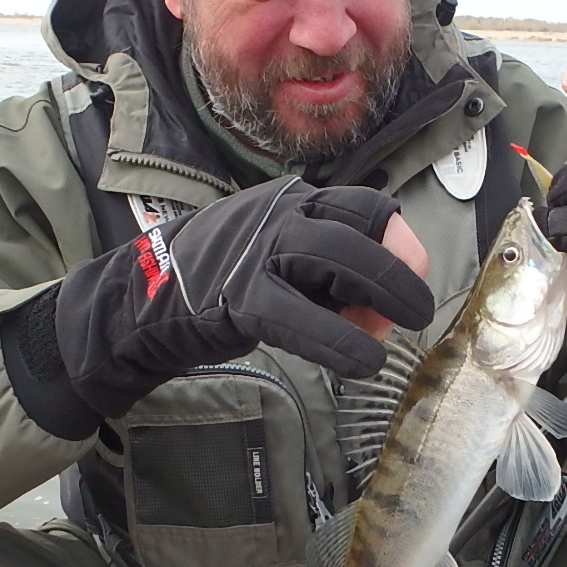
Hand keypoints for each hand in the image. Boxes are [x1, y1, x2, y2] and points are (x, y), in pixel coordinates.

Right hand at [55, 178, 434, 419]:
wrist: (148, 296)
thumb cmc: (231, 281)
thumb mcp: (287, 260)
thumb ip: (334, 276)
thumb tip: (386, 308)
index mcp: (298, 203)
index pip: (366, 205)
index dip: (398, 244)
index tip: (411, 280)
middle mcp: (282, 216)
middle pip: (359, 226)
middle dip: (400, 270)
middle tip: (418, 311)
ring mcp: (258, 251)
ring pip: (335, 257)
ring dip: (381, 294)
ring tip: (396, 335)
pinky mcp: (237, 294)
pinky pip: (298, 315)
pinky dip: (339, 341)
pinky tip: (362, 363)